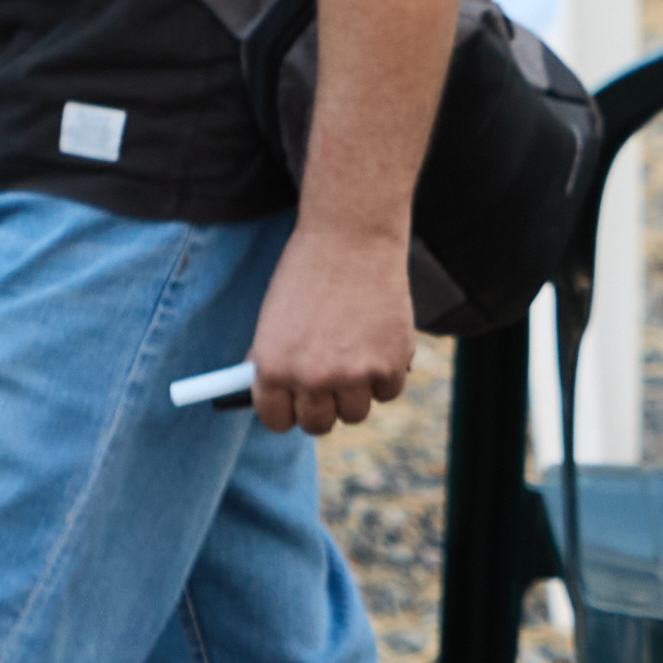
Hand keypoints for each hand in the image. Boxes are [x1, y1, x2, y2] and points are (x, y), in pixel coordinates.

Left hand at [239, 219, 418, 436]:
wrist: (352, 237)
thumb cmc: (309, 272)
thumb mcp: (275, 320)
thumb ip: (277, 361)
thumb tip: (281, 397)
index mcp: (272, 368)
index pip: (277, 421)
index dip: (287, 412)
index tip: (296, 404)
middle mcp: (310, 378)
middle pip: (318, 425)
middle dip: (324, 407)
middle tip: (331, 383)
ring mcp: (353, 376)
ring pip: (356, 413)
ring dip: (357, 391)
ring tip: (357, 353)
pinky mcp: (390, 366)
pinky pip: (388, 392)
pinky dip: (387, 373)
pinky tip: (379, 339)